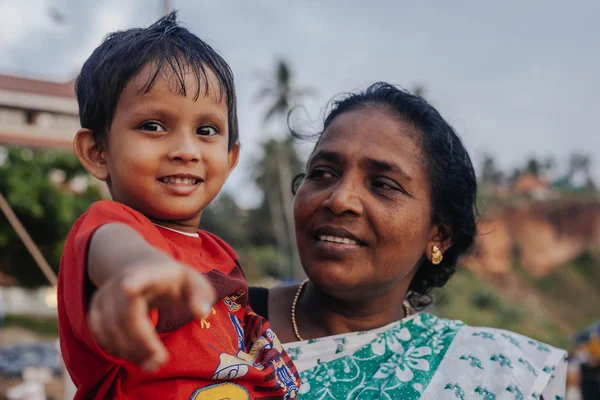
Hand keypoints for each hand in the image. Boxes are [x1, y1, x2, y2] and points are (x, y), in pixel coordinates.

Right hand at [88, 261, 215, 372]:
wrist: (143, 269)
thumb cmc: (174, 281)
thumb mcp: (194, 282)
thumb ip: (202, 295)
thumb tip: (201, 313)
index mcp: (150, 273)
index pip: (141, 275)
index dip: (135, 281)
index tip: (129, 287)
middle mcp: (122, 281)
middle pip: (126, 314)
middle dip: (142, 341)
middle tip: (161, 361)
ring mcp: (105, 295)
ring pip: (110, 329)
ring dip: (130, 351)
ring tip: (153, 363)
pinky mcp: (95, 310)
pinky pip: (101, 336)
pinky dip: (118, 351)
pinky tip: (137, 357)